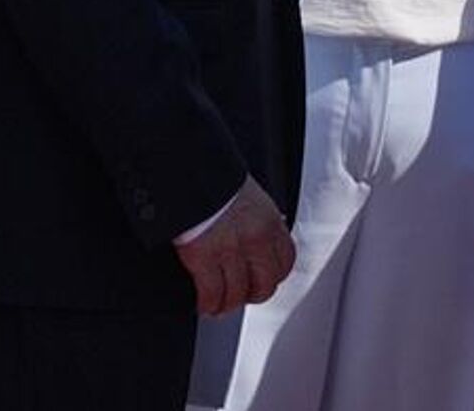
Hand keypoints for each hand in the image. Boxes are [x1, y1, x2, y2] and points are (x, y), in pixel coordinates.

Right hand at [173, 176, 294, 317]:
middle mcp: (255, 238)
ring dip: (227, 304)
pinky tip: (203, 303)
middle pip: (265, 285)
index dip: (273, 277)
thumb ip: (258, 219)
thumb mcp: (249, 195)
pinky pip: (211, 294)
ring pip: (237, 294)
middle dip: (252, 295)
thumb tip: (261, 237)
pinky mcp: (204, 257)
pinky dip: (207, 304)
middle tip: (241, 296)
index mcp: (269, 220)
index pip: (285, 262)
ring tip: (218, 305)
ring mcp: (230, 249)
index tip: (263, 280)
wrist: (188, 167)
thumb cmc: (214, 178)